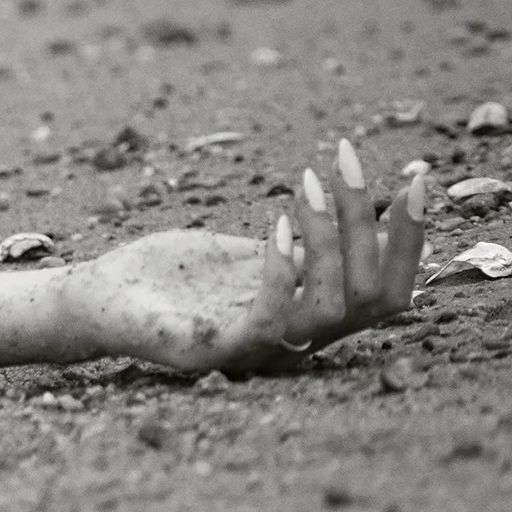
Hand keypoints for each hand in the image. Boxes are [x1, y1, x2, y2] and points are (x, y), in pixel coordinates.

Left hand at [59, 140, 425, 374]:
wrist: (94, 298)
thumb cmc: (170, 273)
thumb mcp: (247, 251)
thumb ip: (302, 242)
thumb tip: (359, 208)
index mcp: (309, 314)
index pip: (389, 291)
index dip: (411, 239)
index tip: (417, 175)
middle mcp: (295, 340)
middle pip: (373, 298)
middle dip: (372, 225)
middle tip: (345, 160)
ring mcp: (257, 350)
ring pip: (332, 308)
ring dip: (329, 240)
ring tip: (303, 185)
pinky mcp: (211, 351)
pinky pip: (271, 322)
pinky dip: (283, 273)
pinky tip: (275, 229)